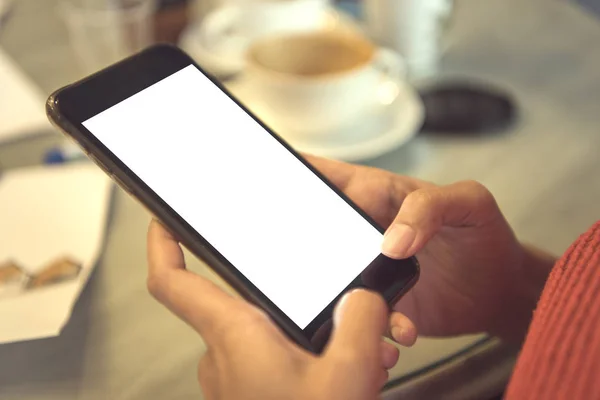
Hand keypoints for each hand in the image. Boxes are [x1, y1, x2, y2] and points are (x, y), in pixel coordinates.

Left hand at [147, 220, 404, 399]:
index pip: (172, 281)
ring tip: (351, 349)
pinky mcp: (248, 395)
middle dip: (288, 296)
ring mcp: (232, 381)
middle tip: (327, 300)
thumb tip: (363, 297)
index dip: (161, 244)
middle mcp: (223, 356)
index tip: (162, 220)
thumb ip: (362, 320)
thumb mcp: (352, 372)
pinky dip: (299, 356)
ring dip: (303, 334)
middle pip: (240, 301)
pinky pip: (268, 360)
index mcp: (234, 335)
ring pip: (261, 334)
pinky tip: (337, 371)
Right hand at [306, 155, 554, 342]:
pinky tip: (399, 331)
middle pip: (313, 231)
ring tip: (369, 307)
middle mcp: (364, 229)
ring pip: (328, 278)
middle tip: (317, 266)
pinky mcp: (376, 300)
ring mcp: (366, 266)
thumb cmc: (484, 236)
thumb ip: (431, 206)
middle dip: (303, 248)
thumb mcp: (470, 203)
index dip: (297, 181)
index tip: (284, 197)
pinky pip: (356, 313)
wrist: (501, 291)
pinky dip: (370, 327)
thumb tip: (390, 241)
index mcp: (377, 193)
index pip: (324, 178)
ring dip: (336, 296)